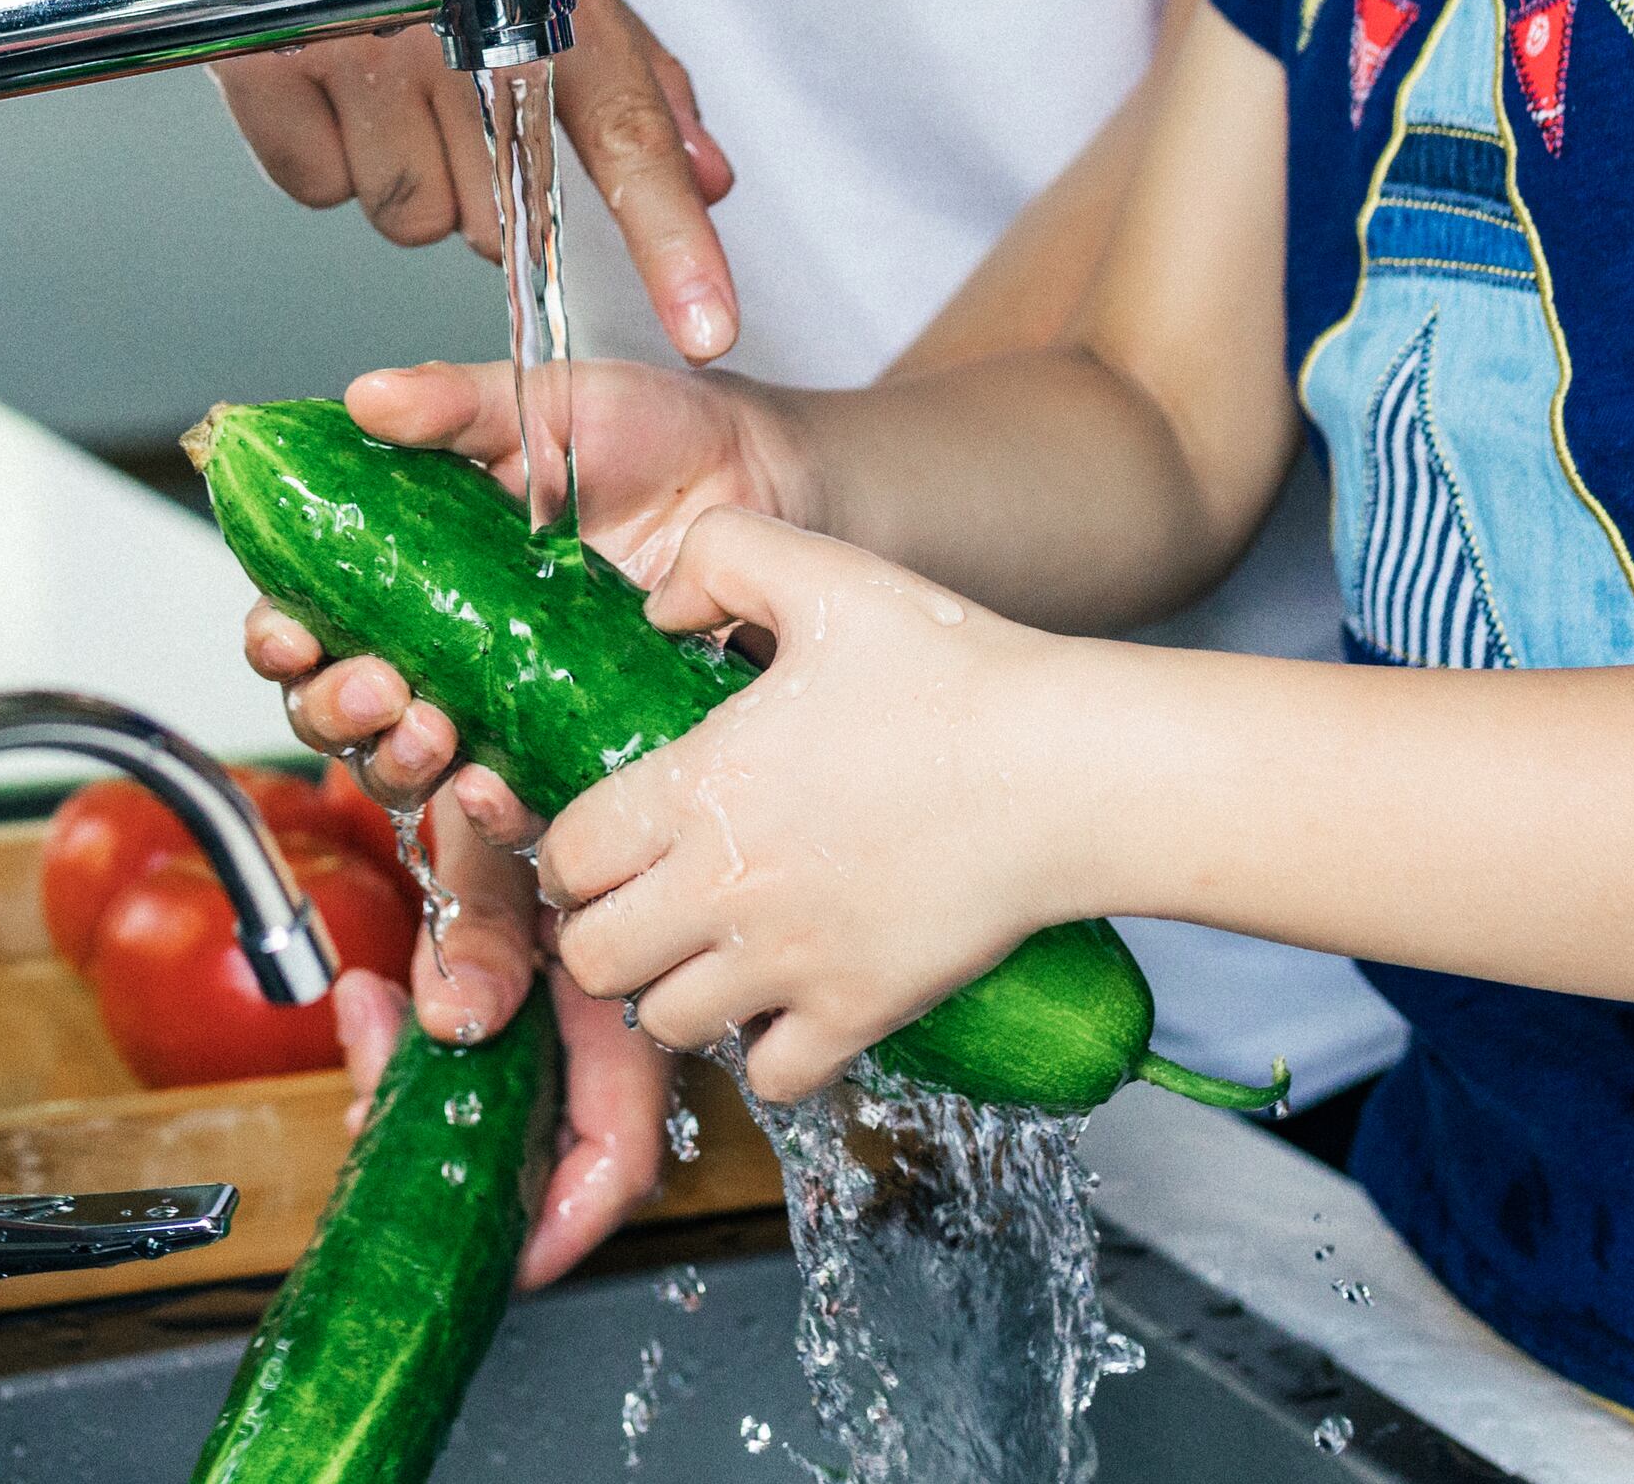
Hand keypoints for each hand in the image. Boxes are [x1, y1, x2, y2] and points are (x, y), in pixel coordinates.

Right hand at [134, 0, 739, 361]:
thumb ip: (627, 62)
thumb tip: (708, 172)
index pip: (624, 127)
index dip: (672, 238)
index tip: (707, 325)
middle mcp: (454, 15)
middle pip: (501, 211)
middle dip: (482, 181)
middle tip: (441, 86)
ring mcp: (358, 47)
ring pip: (410, 214)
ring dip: (396, 169)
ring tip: (370, 68)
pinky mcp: (269, 69)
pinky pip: (319, 188)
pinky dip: (317, 152)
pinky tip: (311, 71)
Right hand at [241, 356, 815, 805]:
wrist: (765, 479)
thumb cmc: (648, 435)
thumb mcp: (545, 403)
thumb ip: (456, 403)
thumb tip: (369, 398)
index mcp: (405, 564)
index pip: (307, 616)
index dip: (279, 637)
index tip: (289, 635)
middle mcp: (437, 645)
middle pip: (338, 711)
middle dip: (337, 711)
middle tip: (376, 687)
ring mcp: (500, 707)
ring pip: (407, 772)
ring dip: (398, 766)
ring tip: (433, 732)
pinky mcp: (569, 754)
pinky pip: (510, 816)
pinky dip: (490, 819)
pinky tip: (497, 791)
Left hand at [324, 802, 685, 1286]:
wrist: (531, 705)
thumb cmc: (542, 767)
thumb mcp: (504, 846)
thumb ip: (480, 929)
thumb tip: (454, 1023)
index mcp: (622, 1014)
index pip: (615, 1165)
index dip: (560, 1233)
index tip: (495, 1265)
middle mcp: (597, 1030)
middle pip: (537, 1152)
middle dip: (452, 1164)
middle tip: (373, 1121)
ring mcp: (559, 1017)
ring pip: (492, 1106)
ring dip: (415, 1091)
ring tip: (369, 1029)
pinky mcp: (520, 995)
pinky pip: (473, 1060)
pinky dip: (412, 1050)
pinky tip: (373, 1009)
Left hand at [540, 511, 1079, 1102]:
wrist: (1067, 769)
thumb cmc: (952, 669)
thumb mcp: (825, 574)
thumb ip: (719, 557)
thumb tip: (657, 607)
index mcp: (700, 787)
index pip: (567, 856)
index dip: (570, 851)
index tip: (605, 840)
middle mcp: (726, 887)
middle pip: (592, 958)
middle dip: (600, 933)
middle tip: (642, 902)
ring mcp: (791, 962)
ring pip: (667, 1024)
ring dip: (674, 992)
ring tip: (709, 950)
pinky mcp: (861, 1013)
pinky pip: (772, 1076)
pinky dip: (766, 1051)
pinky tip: (787, 998)